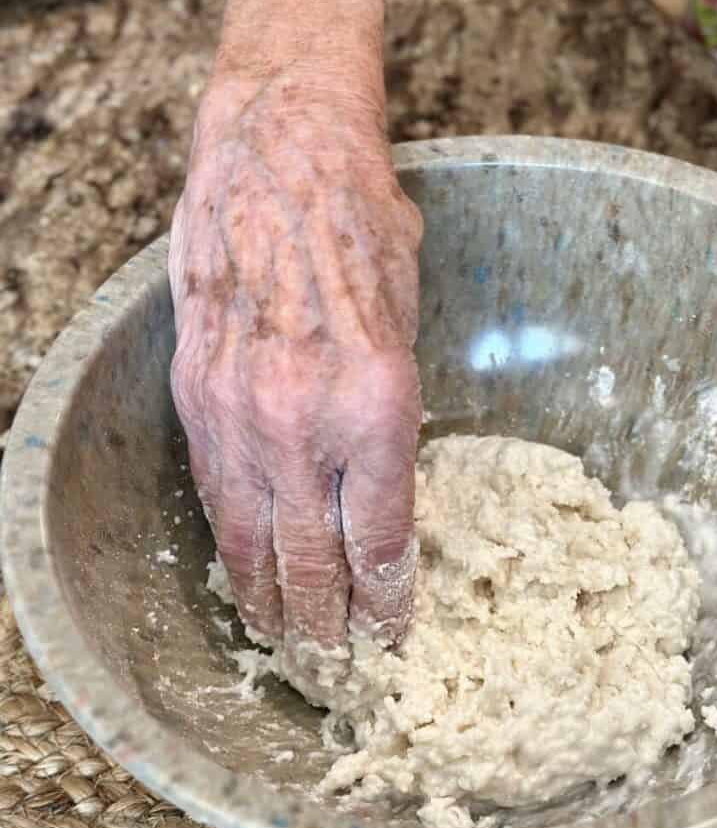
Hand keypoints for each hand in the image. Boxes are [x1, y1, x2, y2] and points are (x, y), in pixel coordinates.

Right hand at [168, 74, 421, 676]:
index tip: (392, 633)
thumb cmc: (360, 228)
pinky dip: (230, 544)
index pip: (379, 540)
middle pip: (311, 562)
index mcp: (377, 407)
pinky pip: (212, 495)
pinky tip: (242, 571)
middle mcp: (303, 425)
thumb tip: (385, 472)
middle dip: (327, 624)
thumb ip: (393, 409)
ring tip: (286, 641)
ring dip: (269, 600)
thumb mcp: (409, 322)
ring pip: (249, 542)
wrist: (273, 161)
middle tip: (339, 665)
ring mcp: (239, 415)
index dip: (385, 601)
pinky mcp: (196, 398)